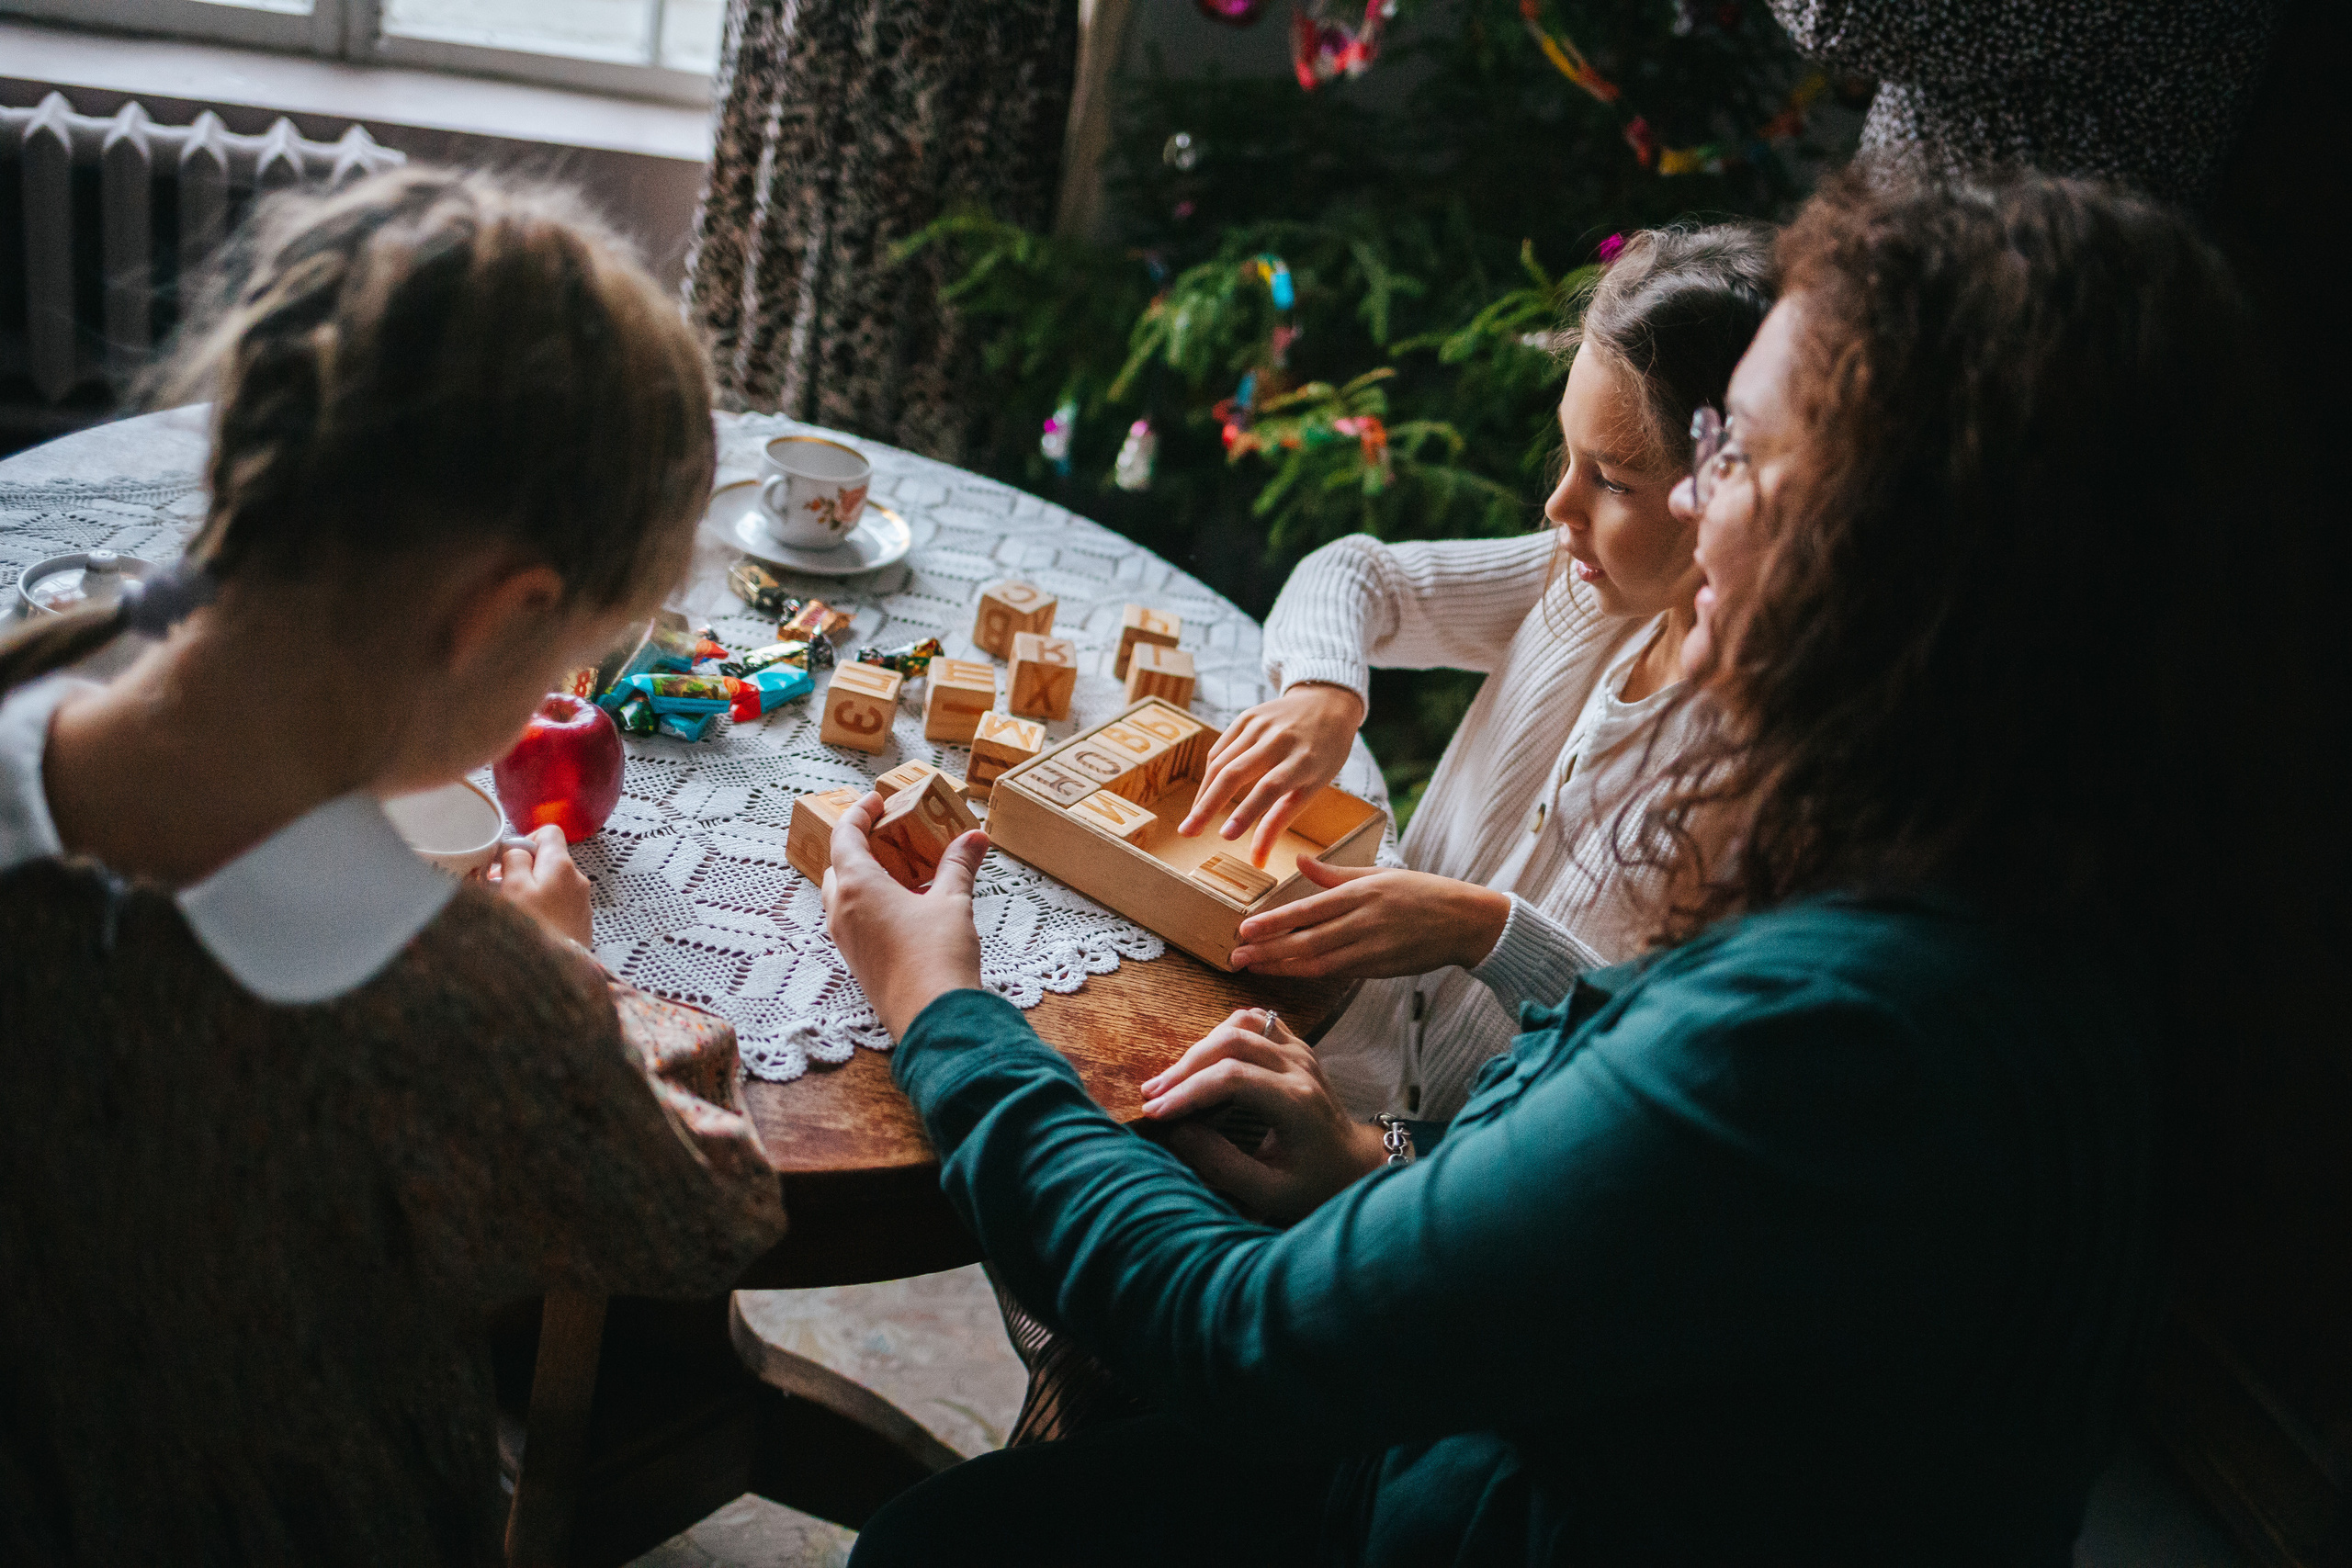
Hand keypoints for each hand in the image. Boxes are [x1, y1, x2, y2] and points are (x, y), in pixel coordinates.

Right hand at [492, 825, 594, 946]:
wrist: (557, 974)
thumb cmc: (533, 930)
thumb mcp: (513, 887)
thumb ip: (515, 859)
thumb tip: (517, 848)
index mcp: (562, 865)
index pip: (549, 832)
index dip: (526, 841)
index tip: (509, 860)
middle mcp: (578, 880)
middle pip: (549, 860)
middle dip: (524, 871)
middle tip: (502, 890)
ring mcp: (581, 903)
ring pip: (552, 885)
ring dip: (532, 893)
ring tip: (514, 912)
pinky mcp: (580, 923)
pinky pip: (558, 906)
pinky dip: (543, 910)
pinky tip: (530, 927)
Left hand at [822, 791, 986, 1037]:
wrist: (933, 1018)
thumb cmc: (937, 955)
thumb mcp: (952, 902)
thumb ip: (958, 865)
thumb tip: (975, 836)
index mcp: (857, 886)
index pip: (845, 836)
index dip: (859, 813)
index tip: (877, 801)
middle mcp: (841, 911)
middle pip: (838, 865)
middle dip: (858, 846)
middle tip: (888, 835)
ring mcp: (845, 940)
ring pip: (842, 895)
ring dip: (863, 877)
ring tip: (899, 870)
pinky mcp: (857, 962)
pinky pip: (853, 921)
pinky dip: (869, 904)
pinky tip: (903, 908)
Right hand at [1140, 1009, 1389, 1223]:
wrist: (1356, 1164)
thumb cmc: (1315, 1184)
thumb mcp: (1270, 1192)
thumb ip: (1223, 1165)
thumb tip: (1178, 1132)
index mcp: (1297, 1102)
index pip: (1232, 1078)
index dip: (1188, 1092)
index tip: (1154, 1112)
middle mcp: (1300, 1067)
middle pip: (1232, 1042)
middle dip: (1185, 1067)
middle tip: (1153, 1095)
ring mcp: (1300, 1051)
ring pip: (1242, 1023)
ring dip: (1201, 1046)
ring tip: (1174, 1080)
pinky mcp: (1296, 1045)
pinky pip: (1255, 1020)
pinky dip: (1222, 1033)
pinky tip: (1204, 1060)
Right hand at [1179, 683, 1363, 864]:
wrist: (1326, 701)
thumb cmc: (1323, 753)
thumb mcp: (1312, 787)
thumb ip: (1280, 821)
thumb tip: (1257, 861)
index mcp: (1304, 759)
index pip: (1270, 788)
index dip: (1246, 812)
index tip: (1225, 837)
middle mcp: (1279, 739)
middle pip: (1234, 772)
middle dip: (1207, 805)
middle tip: (1187, 832)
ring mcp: (1259, 725)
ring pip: (1221, 762)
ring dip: (1203, 794)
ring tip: (1192, 821)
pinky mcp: (1245, 717)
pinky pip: (1220, 750)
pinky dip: (1210, 775)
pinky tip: (1206, 796)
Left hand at [1229, 858, 1509, 977]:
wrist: (1465, 922)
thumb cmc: (1422, 893)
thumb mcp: (1379, 874)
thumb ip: (1334, 874)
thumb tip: (1299, 862)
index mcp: (1362, 893)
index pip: (1309, 910)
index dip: (1274, 922)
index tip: (1245, 928)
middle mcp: (1364, 921)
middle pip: (1307, 941)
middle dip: (1268, 950)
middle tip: (1236, 956)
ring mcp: (1372, 948)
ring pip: (1318, 962)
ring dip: (1282, 966)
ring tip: (1252, 967)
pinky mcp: (1379, 968)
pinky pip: (1337, 972)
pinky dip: (1309, 973)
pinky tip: (1286, 973)